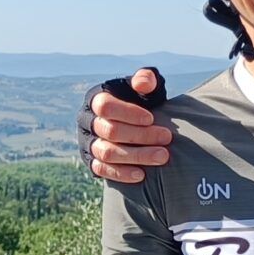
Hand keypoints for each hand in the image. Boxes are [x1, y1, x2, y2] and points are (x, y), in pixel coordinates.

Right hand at [79, 68, 174, 182]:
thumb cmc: (139, 101)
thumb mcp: (144, 88)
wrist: (132, 123)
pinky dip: (121, 173)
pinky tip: (141, 174)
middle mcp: (87, 121)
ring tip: (162, 157)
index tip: (151, 118)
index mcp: (95, 99)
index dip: (128, 113)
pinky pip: (101, 169)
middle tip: (166, 138)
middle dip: (140, 135)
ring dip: (135, 156)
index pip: (105, 106)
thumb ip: (145, 80)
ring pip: (106, 152)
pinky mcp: (91, 161)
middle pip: (110, 131)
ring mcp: (87, 143)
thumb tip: (143, 83)